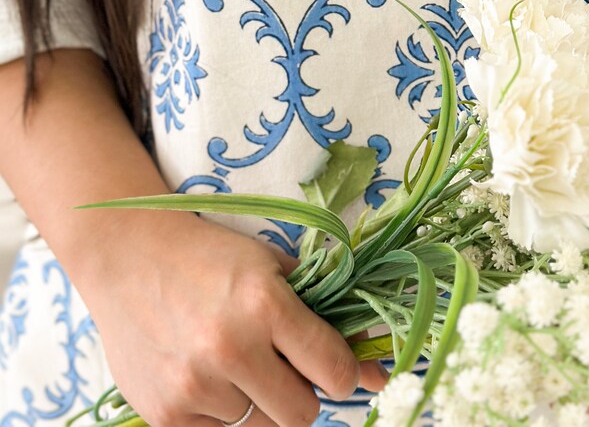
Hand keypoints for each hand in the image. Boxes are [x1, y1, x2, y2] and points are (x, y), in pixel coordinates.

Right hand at [79, 212, 386, 426]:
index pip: (334, 372)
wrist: (129, 257)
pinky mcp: (165, 415)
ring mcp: (194, 386)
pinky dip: (222, 412)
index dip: (342, 372)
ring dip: (259, 403)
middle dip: (302, 394)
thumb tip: (377, 374)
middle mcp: (231, 348)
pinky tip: (206, 373)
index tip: (332, 365)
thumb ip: (326, 316)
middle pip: (302, 415)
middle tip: (282, 366)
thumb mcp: (273, 268)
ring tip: (235, 362)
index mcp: (265, 303)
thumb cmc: (211, 257)